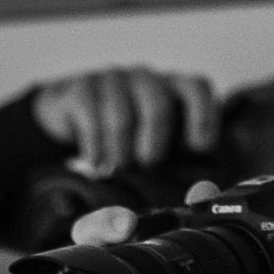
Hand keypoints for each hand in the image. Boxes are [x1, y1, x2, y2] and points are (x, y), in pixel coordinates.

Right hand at [30, 65, 221, 183]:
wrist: (69, 118)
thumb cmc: (125, 138)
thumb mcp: (156, 150)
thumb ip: (182, 166)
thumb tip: (204, 194)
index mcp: (172, 89)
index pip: (198, 88)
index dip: (204, 116)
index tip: (199, 148)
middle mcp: (145, 79)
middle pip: (158, 106)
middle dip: (154, 145)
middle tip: (147, 165)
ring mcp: (113, 80)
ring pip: (121, 120)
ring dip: (120, 154)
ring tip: (116, 167)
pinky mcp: (82, 88)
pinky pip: (91, 121)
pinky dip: (95, 150)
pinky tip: (94, 162)